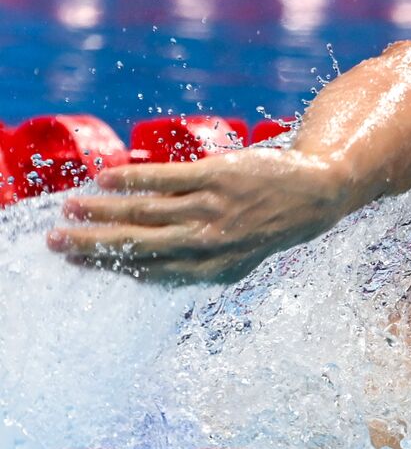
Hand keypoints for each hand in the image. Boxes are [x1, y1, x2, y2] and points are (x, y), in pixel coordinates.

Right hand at [48, 148, 349, 283]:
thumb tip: (144, 268)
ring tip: (71, 208)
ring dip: (103, 211)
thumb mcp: (239, 256)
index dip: (111, 267)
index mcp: (214, 269)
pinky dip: (133, 179)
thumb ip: (197, 264)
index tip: (76, 263)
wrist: (316, 192)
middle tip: (56, 241)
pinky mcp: (217, 177)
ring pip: (146, 212)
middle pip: (140, 245)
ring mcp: (214, 209)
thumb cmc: (269, 223)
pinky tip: (107, 178)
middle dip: (93, 245)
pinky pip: (166, 179)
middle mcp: (211, 243)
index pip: (151, 271)